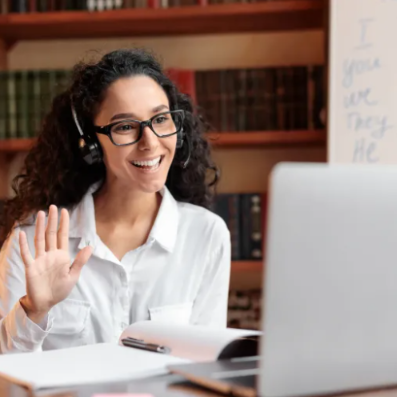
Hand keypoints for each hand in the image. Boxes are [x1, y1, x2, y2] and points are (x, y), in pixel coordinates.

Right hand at [19, 205, 92, 323]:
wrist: (46, 303)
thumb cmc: (60, 290)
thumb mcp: (73, 275)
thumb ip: (80, 261)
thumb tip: (90, 246)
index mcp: (62, 256)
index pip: (63, 235)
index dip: (64, 223)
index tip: (65, 211)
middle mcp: (50, 254)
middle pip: (51, 234)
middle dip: (53, 220)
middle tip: (53, 206)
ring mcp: (40, 260)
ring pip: (39, 239)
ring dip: (40, 227)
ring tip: (41, 214)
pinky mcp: (30, 267)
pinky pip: (26, 254)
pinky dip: (23, 244)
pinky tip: (22, 234)